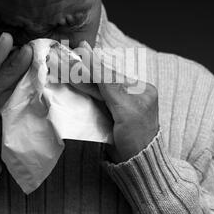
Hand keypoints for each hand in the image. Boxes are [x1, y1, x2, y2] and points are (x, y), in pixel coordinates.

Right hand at [68, 41, 159, 162]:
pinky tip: (77, 81)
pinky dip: (87, 90)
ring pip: (100, 87)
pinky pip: (98, 99)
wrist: (137, 165)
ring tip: (72, 62)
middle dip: (87, 67)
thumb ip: (110, 85)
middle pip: (105, 78)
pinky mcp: (113, 115)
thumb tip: (96, 61)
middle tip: (72, 52)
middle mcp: (133, 94)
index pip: (113, 73)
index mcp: (142, 89)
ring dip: (85, 77)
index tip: (81, 48)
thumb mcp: (125, 110)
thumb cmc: (137, 139)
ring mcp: (122, 105)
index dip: (94, 62)